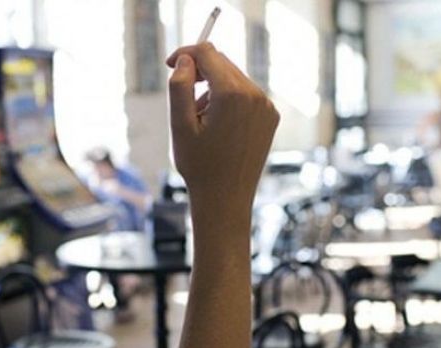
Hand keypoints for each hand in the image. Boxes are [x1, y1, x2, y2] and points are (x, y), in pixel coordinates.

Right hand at [166, 44, 278, 238]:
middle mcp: (256, 96)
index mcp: (233, 94)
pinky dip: (229, 102)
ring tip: (201, 122)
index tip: (170, 65)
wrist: (226, 201)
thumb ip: (179, 86)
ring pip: (234, 80)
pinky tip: (218, 128)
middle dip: (199, 74)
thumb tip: (185, 60)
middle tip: (183, 103)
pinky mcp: (270, 118)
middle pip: (222, 64)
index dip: (186, 54)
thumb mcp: (180, 126)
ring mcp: (266, 107)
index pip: (208, 53)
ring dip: (213, 90)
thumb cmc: (200, 168)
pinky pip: (246, 96)